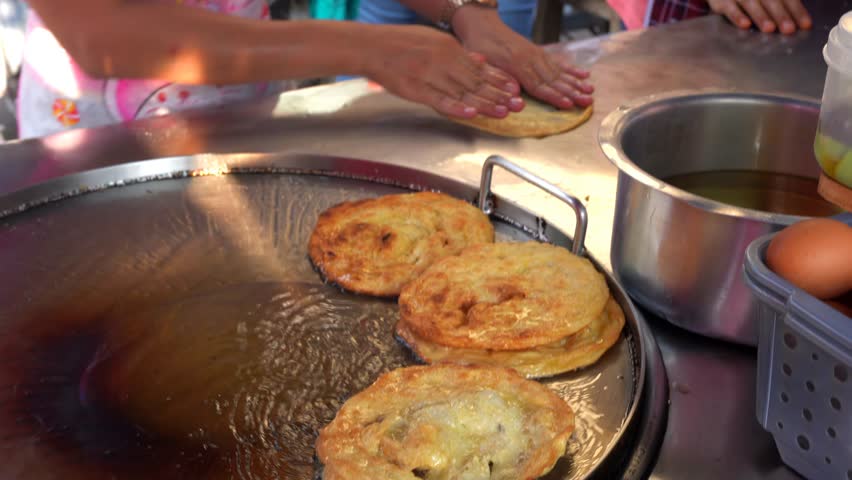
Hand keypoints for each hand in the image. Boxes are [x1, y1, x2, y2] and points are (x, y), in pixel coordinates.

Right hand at [361, 25, 521, 118]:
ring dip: (484, 104)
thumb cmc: (399, 43)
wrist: (370, 46)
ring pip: (462, 93)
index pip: (479, 67)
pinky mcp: (416, 89)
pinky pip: (439, 100)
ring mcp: (429, 75)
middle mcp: (443, 61)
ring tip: (502, 113)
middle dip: (498, 94)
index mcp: (448, 48)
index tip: (515, 89)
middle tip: (517, 105)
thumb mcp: (433, 40)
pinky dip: (456, 108)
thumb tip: (481, 60)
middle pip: (475, 82)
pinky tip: (471, 114)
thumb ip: (458, 52)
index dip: (499, 80)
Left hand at [451, 6, 592, 109]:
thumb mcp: (483, 62)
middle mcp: (530, 60)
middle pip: (554, 80)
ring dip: (576, 83)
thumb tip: (516, 94)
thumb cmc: (478, 45)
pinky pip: (557, 62)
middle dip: (572, 92)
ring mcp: (536, 55)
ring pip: (559, 72)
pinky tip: (583, 74)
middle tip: (587, 102)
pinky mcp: (538, 52)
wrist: (482, 24)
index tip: (567, 104)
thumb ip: (500, 78)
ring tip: (590, 91)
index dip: (553, 96)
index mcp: (516, 65)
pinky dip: (571, 69)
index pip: (538, 85)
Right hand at [707, 0, 811, 33]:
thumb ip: (782, 3)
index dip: (797, 10)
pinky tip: (745, 25)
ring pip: (751, 3)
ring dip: (761, 16)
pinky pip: (729, 8)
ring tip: (770, 29)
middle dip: (781, 15)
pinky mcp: (721, 1)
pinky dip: (737, 16)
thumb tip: (799, 20)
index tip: (805, 25)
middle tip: (789, 29)